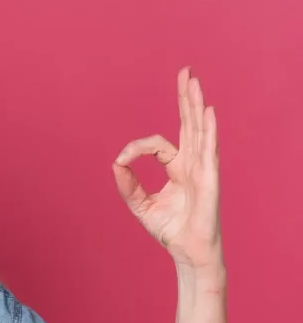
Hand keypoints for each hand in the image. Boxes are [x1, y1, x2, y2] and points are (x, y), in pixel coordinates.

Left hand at [112, 67, 223, 272]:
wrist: (187, 251)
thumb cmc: (169, 230)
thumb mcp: (140, 205)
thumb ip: (128, 185)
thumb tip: (115, 163)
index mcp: (177, 168)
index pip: (157, 144)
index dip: (136, 148)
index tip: (121, 161)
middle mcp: (192, 164)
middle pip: (189, 124)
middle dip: (186, 98)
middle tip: (185, 72)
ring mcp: (202, 169)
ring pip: (199, 130)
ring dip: (196, 105)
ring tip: (194, 82)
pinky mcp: (208, 179)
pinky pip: (208, 150)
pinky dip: (208, 131)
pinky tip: (207, 112)